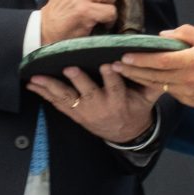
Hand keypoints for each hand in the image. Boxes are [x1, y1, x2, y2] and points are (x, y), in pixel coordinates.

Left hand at [27, 63, 163, 143]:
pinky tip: (32, 85)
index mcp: (119, 101)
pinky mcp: (74, 113)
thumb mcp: (149, 99)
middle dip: (79, 81)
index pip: (117, 87)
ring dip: (51, 87)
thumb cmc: (137, 109)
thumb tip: (161, 61)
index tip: (109, 64)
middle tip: (70, 68)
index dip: (113, 77)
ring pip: (67, 98)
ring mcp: (84, 111)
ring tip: (37, 78)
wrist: (125, 134)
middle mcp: (100, 106)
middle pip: (88, 92)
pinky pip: (57, 104)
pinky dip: (44, 94)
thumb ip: (153, 82)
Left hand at [114, 24, 193, 106]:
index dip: (140, 60)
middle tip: (114, 66)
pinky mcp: (189, 101)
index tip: (124, 57)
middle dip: (131, 71)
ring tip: (124, 73)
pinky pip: (168, 92)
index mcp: (192, 62)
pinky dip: (156, 85)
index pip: (159, 61)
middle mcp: (187, 79)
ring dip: (139, 79)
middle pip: (152, 76)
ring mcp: (187, 93)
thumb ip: (186, 34)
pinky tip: (146, 79)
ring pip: (157, 86)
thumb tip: (163, 36)